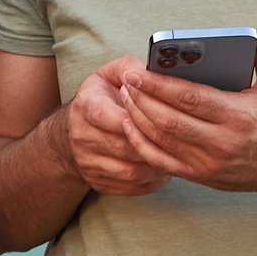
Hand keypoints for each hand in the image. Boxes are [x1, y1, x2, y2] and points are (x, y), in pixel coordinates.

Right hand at [62, 57, 172, 196]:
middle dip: (154, 144)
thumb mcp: (110, 75)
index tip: (159, 114)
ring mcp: (87, 162)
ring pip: (130, 171)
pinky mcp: (96, 182)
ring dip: (157, 166)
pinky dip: (152, 182)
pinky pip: (129, 188)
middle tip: (180, 141)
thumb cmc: (103, 98)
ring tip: (176, 156)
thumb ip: (131, 68)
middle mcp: (81, 136)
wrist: (75, 130)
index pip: (110, 115)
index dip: (138, 117)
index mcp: (85, 105)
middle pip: (124, 147)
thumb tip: (151, 70)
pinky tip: (164, 170)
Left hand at [113, 30, 256, 199]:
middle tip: (126, 80)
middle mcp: (222, 142)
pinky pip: (161, 161)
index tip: (137, 71)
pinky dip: (141, 143)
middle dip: (141, 98)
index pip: (190, 97)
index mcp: (239, 116)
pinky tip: (129, 125)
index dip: (159, 84)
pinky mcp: (200, 176)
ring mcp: (209, 162)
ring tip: (126, 95)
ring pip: (161, 139)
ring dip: (137, 116)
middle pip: (169, 119)